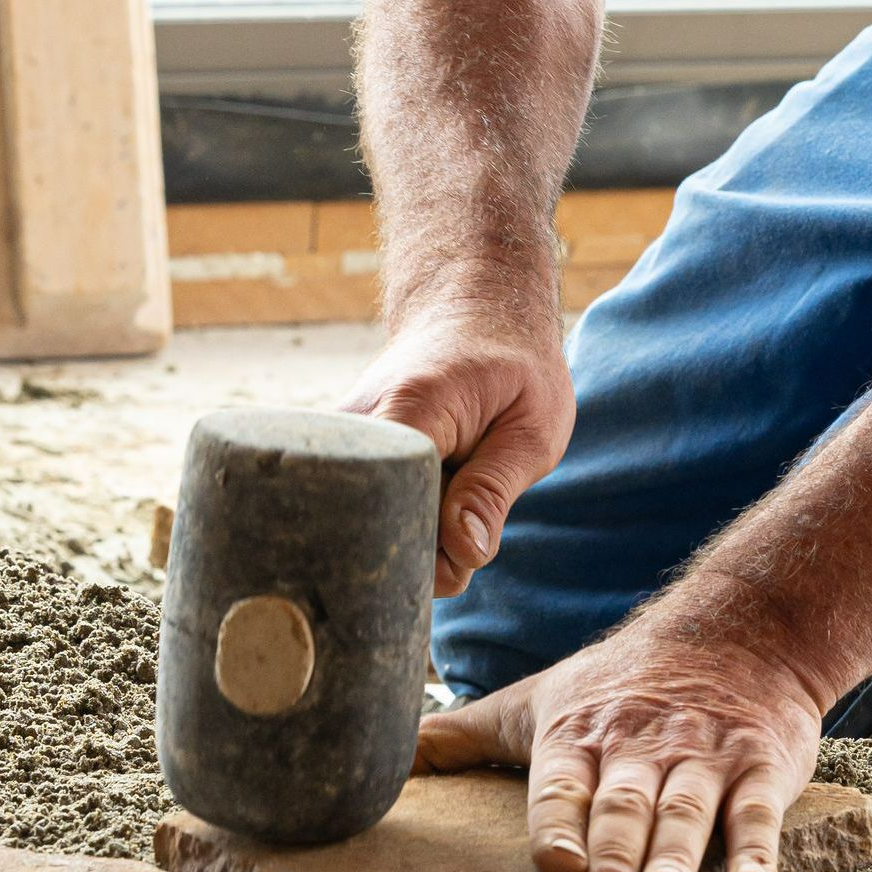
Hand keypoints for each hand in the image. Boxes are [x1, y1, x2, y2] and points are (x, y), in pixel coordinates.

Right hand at [344, 296, 573, 594]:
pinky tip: (432, 492)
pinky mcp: (339, 455)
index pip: (388, 503)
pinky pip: (364, 510)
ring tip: (453, 490)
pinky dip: (401, 518)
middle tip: (466, 526)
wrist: (475, 312)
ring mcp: (341, 440)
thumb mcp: (532, 430)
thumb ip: (492, 492)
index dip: (419, 549)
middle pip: (366, 525)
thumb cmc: (514, 368)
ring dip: (410, 532)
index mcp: (410, 409)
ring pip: (363, 523)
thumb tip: (462, 556)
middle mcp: (358, 424)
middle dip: (415, 553)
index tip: (452, 560)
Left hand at [414, 621, 822, 871]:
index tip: (554, 861)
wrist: (735, 629)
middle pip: (623, 804)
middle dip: (613, 851)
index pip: (563, 785)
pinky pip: (758, 810)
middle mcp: (639, 747)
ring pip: (686, 808)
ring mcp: (702, 756)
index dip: (558, 823)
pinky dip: (758, 849)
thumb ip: (464, 736)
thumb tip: (384, 758)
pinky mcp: (759, 766)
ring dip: (675, 852)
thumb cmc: (619, 682)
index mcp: (581, 736)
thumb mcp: (540, 699)